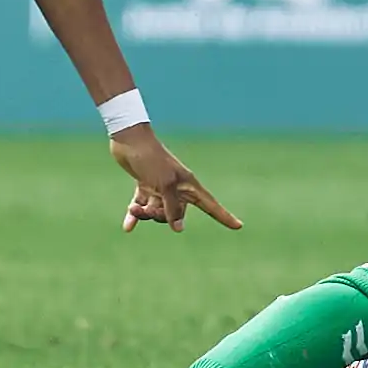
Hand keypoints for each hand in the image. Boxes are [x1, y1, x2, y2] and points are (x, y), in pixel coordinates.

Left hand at [112, 125, 242, 232]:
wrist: (130, 139)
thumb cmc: (151, 159)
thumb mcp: (165, 185)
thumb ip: (171, 208)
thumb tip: (178, 228)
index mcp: (188, 184)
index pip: (211, 205)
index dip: (224, 216)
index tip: (239, 226)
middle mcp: (177, 187)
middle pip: (176, 214)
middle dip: (160, 217)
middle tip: (148, 209)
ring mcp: (161, 186)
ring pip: (157, 211)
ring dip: (144, 213)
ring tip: (134, 209)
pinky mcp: (146, 184)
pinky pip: (142, 205)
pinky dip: (134, 215)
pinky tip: (128, 227)